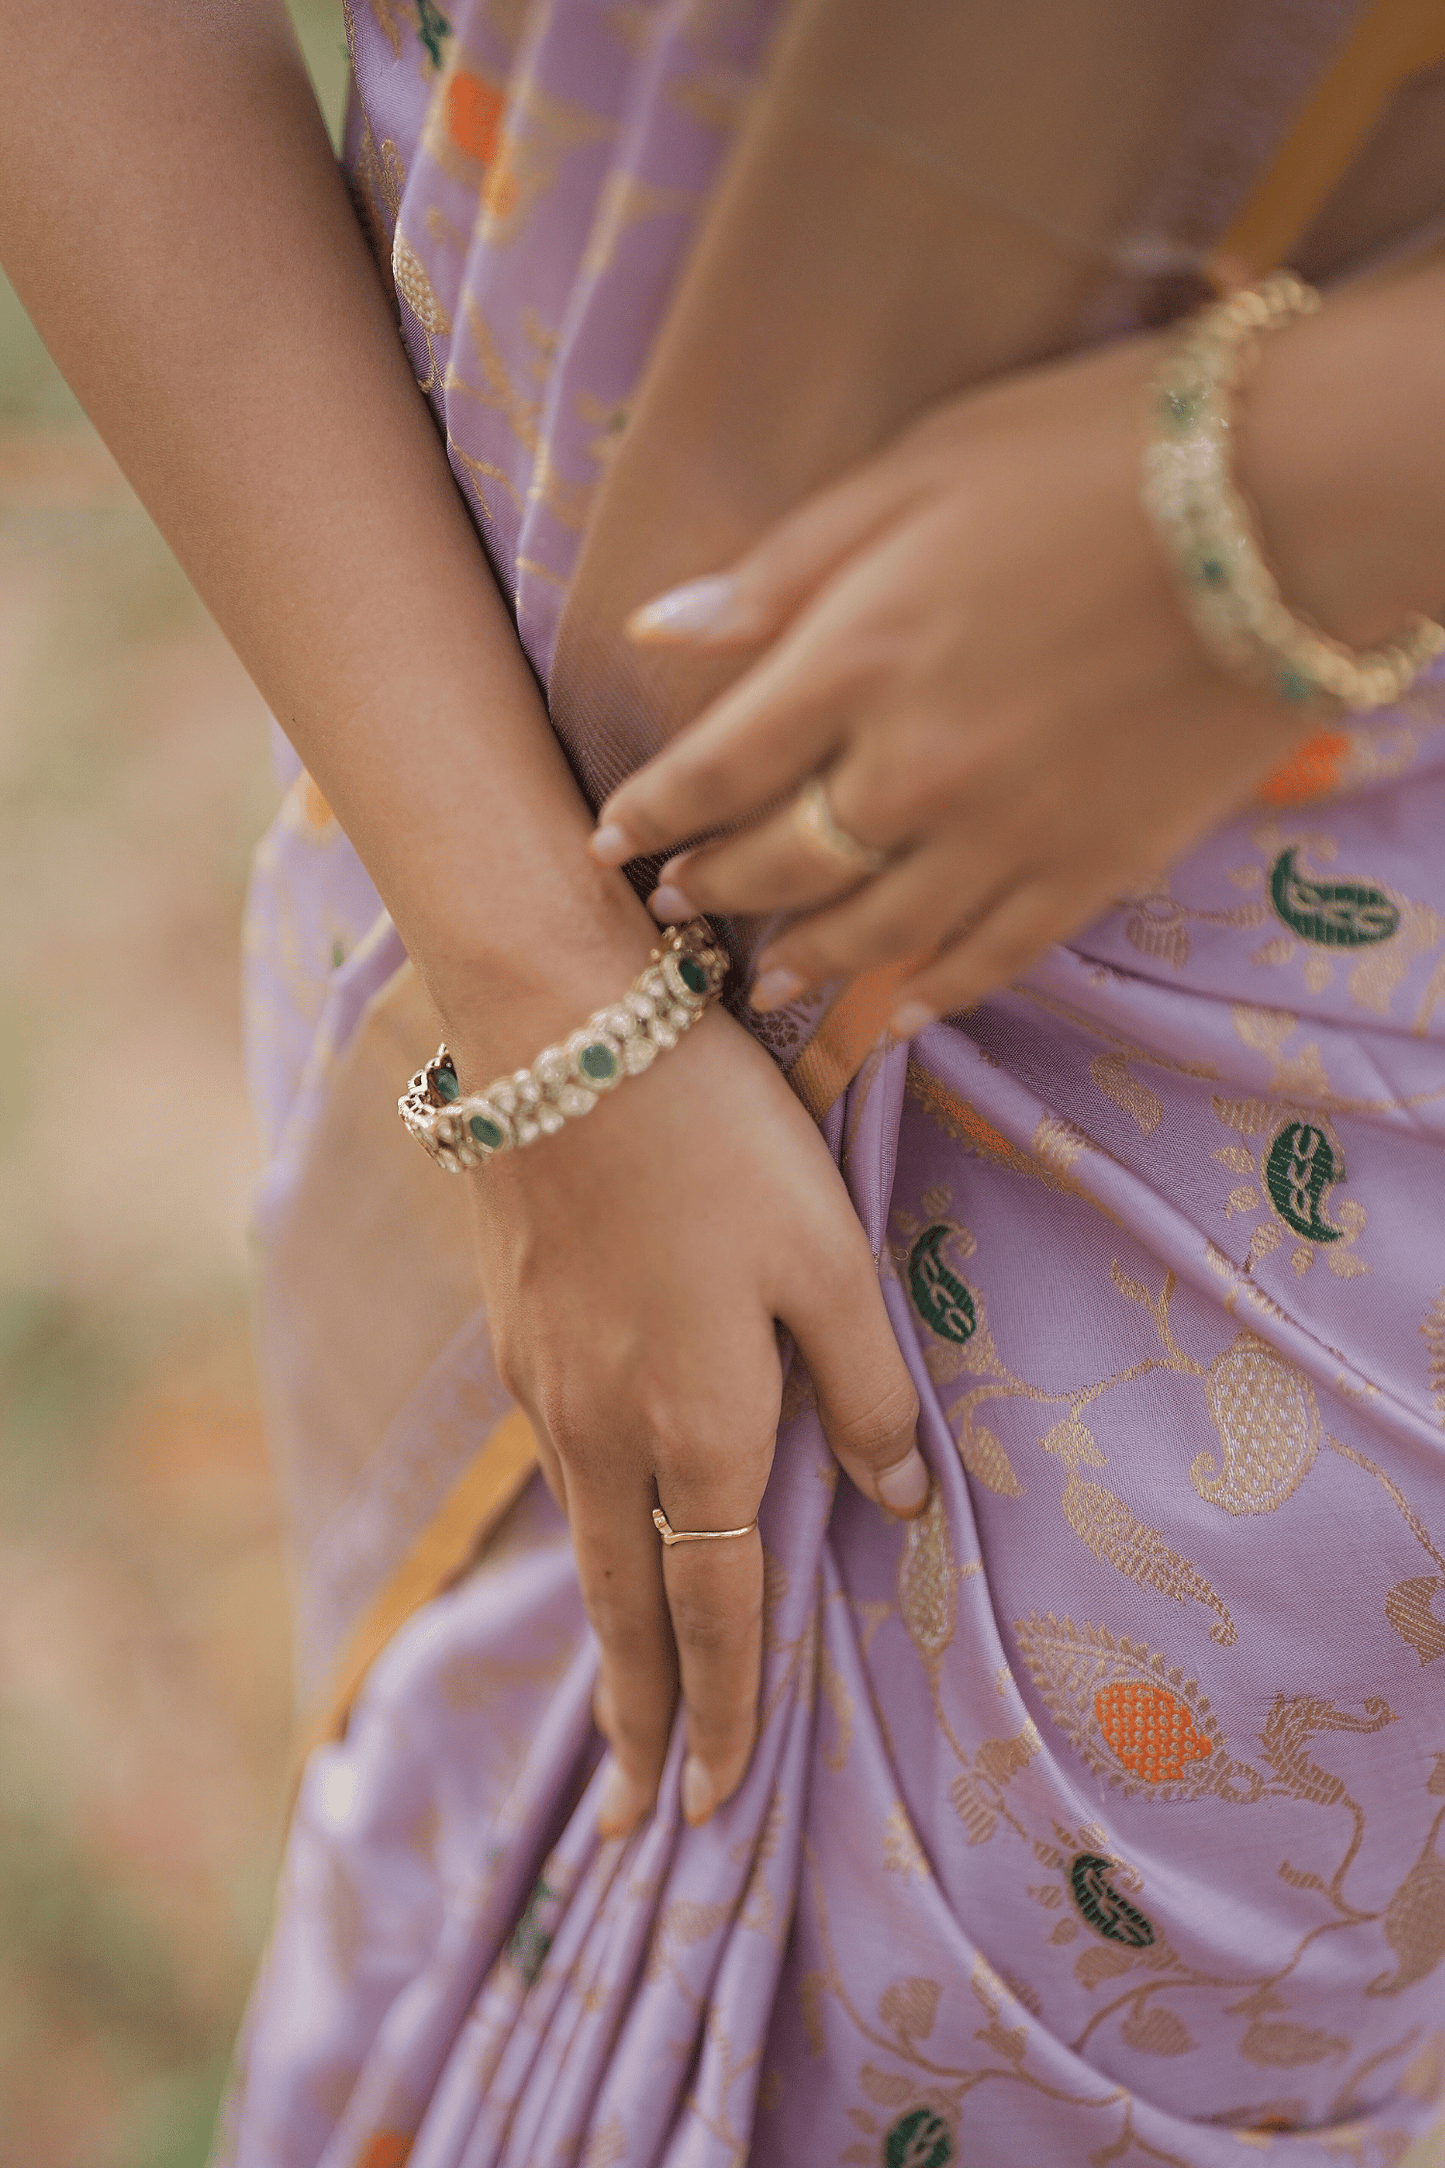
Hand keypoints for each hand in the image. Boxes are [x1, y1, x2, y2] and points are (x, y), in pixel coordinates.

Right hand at [454, 983, 924, 1837]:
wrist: (555, 1031)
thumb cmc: (718, 1139)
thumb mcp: (828, 1257)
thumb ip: (866, 1387)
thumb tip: (900, 1502)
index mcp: (700, 1427)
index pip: (714, 1610)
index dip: (725, 1712)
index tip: (719, 1808)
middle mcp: (606, 1431)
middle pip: (623, 1609)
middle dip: (638, 1723)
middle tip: (633, 1818)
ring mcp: (545, 1383)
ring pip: (586, 1540)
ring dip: (609, 1635)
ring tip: (626, 1701)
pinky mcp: (516, 1331)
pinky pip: (561, 1467)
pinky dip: (587, 1535)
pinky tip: (603, 1527)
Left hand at [589, 334, 1317, 1035]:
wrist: (1292, 504)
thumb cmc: (1094, 455)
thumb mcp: (917, 470)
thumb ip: (784, 568)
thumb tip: (658, 631)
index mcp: (858, 659)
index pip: (716, 769)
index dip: (653, 813)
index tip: (610, 839)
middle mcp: (916, 770)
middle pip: (782, 864)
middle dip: (714, 889)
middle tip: (675, 908)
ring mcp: (1009, 835)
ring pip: (873, 934)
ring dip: (801, 963)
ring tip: (757, 980)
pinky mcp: (1095, 870)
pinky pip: (990, 962)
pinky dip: (929, 997)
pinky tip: (892, 1015)